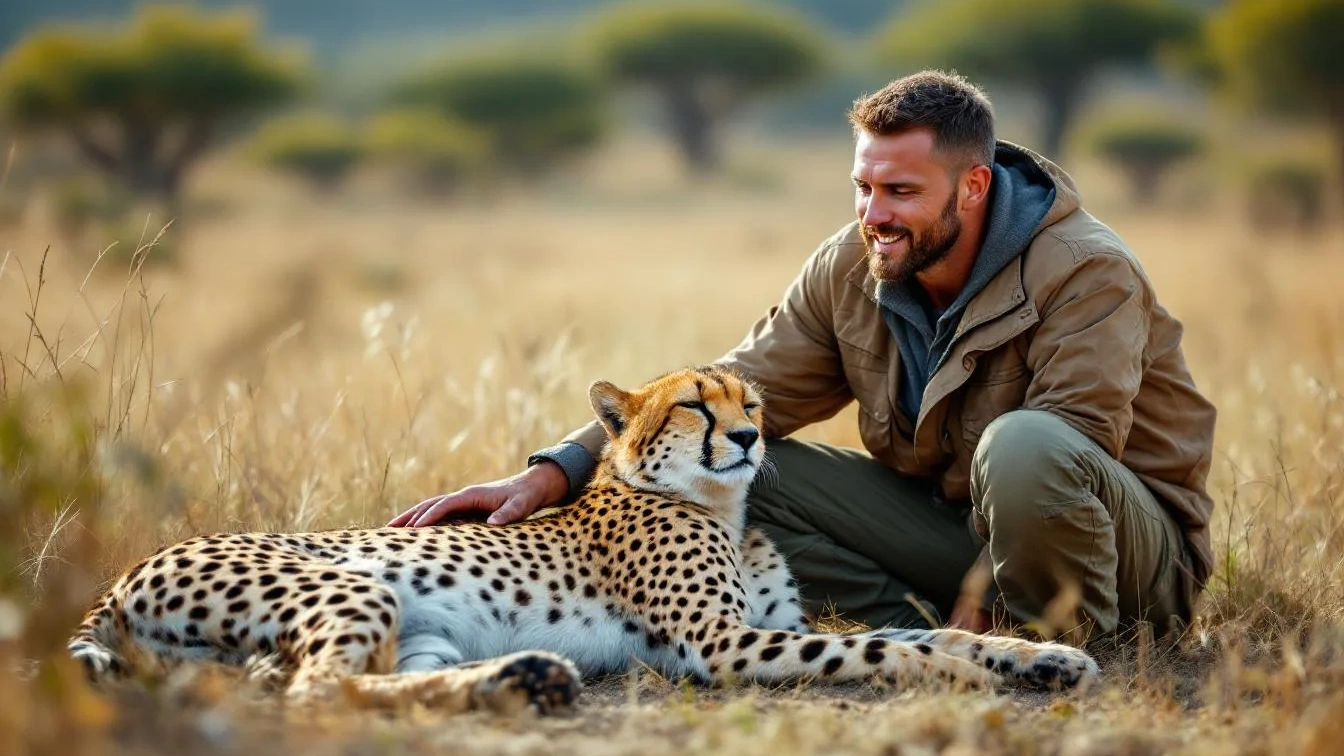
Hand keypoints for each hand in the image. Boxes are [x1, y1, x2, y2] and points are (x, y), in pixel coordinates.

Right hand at [387, 461, 569, 527]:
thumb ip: (508, 514)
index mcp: (472, 495)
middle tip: (387, 530)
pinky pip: (438, 514)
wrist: (531, 486)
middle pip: (429, 505)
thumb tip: (493, 524)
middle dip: (408, 517)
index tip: (414, 530)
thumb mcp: (520, 506)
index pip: (444, 505)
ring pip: (430, 508)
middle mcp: (463, 496)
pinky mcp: (464, 508)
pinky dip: (423, 520)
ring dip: (410, 518)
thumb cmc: (525, 497)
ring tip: (390, 531)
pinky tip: (413, 532)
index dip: (429, 517)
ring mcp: (462, 501)